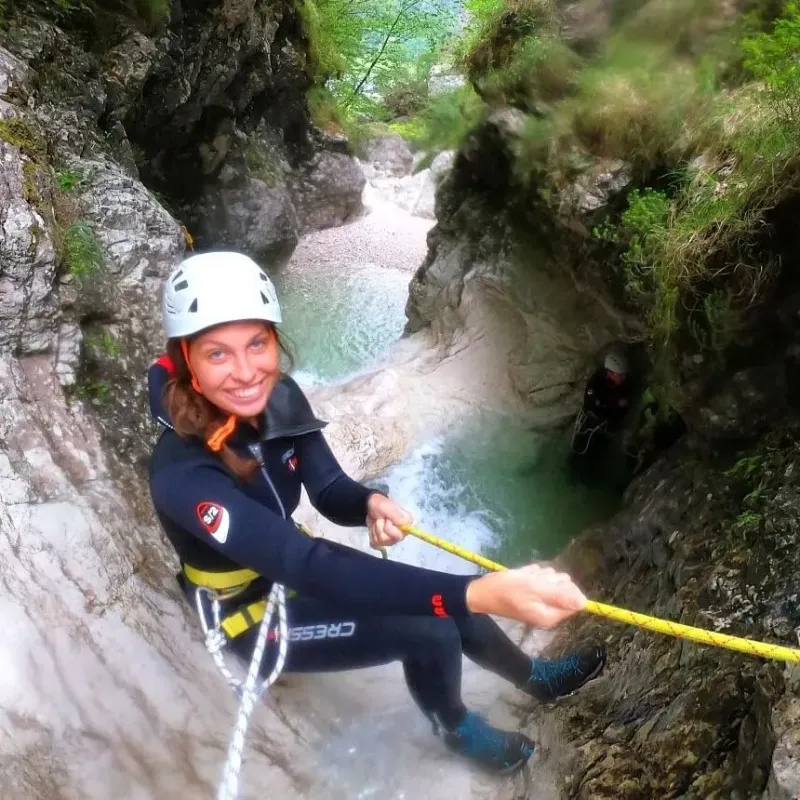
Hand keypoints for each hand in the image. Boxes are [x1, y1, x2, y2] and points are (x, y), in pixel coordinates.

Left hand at [366, 493, 412, 549]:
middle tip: (381, 518)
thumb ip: (395, 514)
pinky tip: (374, 526)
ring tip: (377, 520)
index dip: (389, 527)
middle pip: (389, 539)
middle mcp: (402, 534)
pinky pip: (375, 543)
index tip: (386, 518)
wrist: (372, 507)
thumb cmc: (381, 505)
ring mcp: (392, 540)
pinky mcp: (383, 543)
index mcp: (407, 525)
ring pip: (381, 541)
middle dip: (380, 528)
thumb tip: (403, 524)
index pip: (398, 535)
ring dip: (375, 529)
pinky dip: (372, 534)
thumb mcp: (386, 506)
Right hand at [465, 564, 585, 628]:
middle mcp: (549, 611)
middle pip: (565, 588)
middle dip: (550, 579)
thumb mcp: (534, 589)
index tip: (548, 582)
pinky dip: (533, 575)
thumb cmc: (507, 589)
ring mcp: (541, 602)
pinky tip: (521, 577)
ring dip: (540, 575)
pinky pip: (541, 579)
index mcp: (551, 615)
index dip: (565, 587)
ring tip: (524, 578)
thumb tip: (585, 603)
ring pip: (553, 581)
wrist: (482, 591)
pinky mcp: (533, 594)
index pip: (575, 600)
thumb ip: (560, 596)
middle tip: (533, 581)